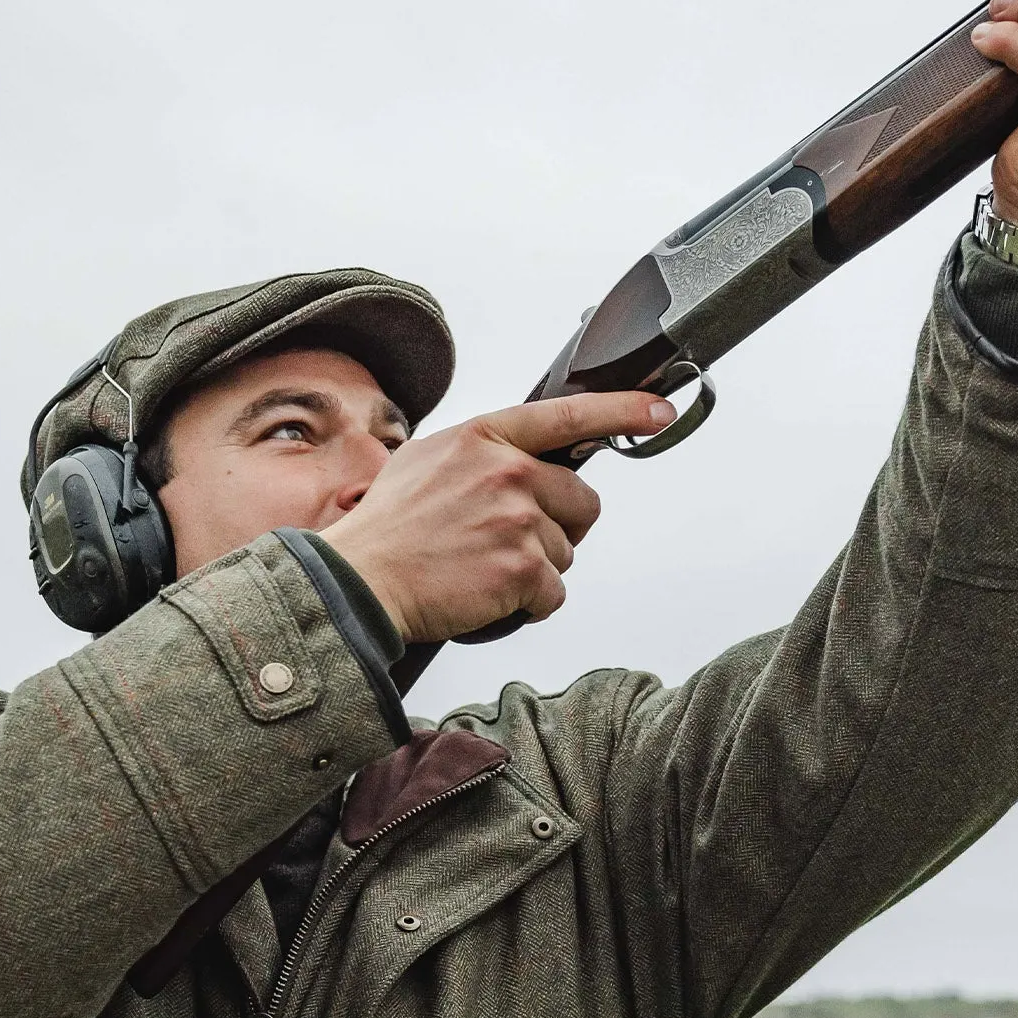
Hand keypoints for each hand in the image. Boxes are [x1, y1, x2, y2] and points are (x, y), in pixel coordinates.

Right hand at [326, 390, 670, 641]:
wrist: (357, 584)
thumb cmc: (385, 532)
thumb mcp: (424, 463)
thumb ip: (479, 454)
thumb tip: (520, 459)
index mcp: (483, 437)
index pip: (568, 415)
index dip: (624, 411)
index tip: (660, 411)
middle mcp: (506, 470)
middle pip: (582, 501)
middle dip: (559, 528)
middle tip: (508, 544)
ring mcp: (516, 518)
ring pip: (566, 552)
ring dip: (534, 571)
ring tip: (479, 570)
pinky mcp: (522, 567)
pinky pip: (553, 593)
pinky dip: (526, 606)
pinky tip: (486, 597)